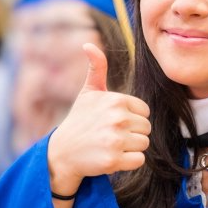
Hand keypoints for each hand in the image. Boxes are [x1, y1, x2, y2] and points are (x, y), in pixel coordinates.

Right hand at [47, 43, 149, 196]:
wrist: (62, 152)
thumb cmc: (79, 120)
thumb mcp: (88, 92)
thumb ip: (96, 68)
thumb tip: (88, 44)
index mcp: (116, 100)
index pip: (144, 111)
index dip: (131, 118)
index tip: (113, 122)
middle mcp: (117, 118)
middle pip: (146, 128)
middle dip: (132, 133)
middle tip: (110, 135)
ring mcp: (115, 140)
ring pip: (144, 144)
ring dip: (130, 148)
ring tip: (110, 146)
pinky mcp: (113, 160)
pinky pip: (139, 160)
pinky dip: (128, 162)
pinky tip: (111, 157)